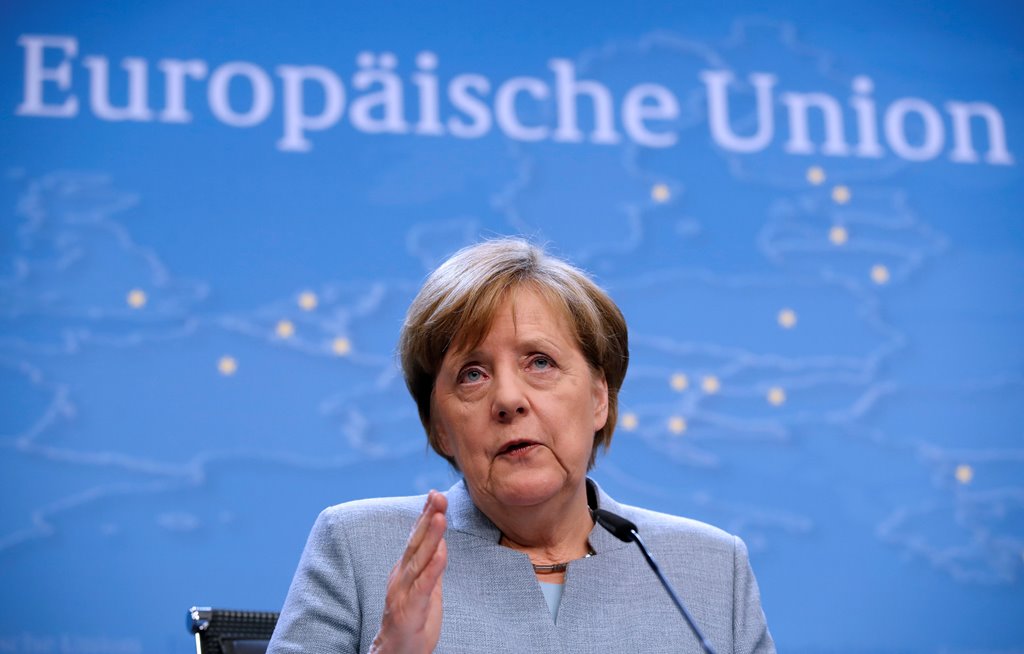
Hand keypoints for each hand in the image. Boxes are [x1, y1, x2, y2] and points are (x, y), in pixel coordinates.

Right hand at [370, 490, 447, 653]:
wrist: (397, 653)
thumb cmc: (412, 620)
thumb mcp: (425, 586)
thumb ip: (430, 564)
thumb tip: (440, 541)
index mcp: (405, 569)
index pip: (416, 537)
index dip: (425, 515)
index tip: (435, 493)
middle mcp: (401, 575)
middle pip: (416, 542)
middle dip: (427, 517)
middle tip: (437, 495)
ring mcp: (403, 591)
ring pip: (418, 559)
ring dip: (430, 536)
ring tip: (439, 516)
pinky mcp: (409, 608)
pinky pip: (423, 585)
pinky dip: (433, 567)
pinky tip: (441, 551)